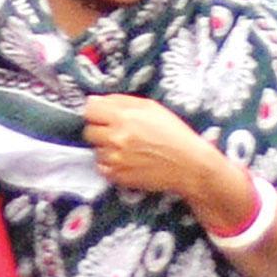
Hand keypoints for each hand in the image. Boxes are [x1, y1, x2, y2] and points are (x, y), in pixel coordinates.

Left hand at [82, 95, 233, 201]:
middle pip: (89, 131)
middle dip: (101, 130)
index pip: (89, 110)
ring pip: (96, 150)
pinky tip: (128, 161)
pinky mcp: (117, 176)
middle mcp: (116, 137)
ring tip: (128, 149)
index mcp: (124, 116)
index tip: (104, 115)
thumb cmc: (172, 133)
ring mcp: (115, 159)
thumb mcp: (151, 107)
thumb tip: (95, 100)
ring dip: (107, 148)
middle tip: (118, 133)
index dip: (97, 112)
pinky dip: (111, 164)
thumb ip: (121, 101)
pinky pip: (102, 167)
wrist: (188, 165)